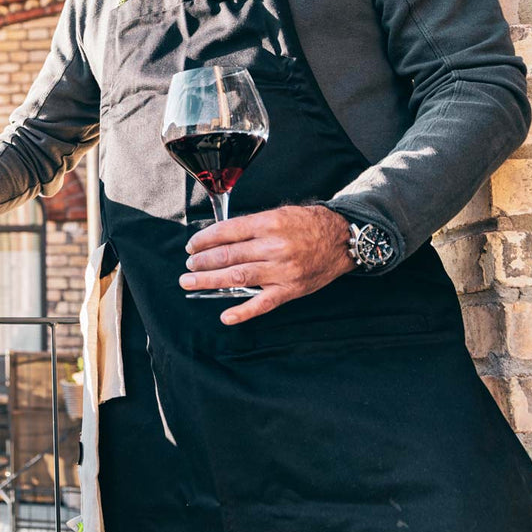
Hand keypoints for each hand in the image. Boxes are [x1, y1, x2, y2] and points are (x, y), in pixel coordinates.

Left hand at [181, 205, 355, 324]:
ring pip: (238, 277)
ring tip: (191, 281)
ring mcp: (282, 270)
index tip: (191, 246)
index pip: (227, 232)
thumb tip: (218, 238)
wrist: (342, 238)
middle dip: (202, 261)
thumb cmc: (307, 224)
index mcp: (269, 223)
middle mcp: (274, 247)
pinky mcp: (291, 289)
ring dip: (210, 281)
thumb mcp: (279, 214)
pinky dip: (243, 312)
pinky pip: (264, 304)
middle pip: (229, 255)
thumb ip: (251, 226)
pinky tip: (226, 316)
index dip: (204, 240)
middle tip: (188, 266)